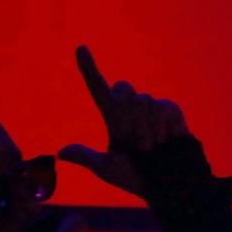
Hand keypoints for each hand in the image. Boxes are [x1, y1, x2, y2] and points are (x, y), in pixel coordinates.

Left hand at [57, 45, 190, 197]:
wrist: (170, 184)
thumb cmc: (138, 179)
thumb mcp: (108, 169)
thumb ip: (86, 157)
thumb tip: (60, 153)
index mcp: (114, 118)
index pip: (98, 88)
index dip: (88, 68)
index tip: (80, 48)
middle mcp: (132, 109)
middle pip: (122, 86)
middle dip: (126, 110)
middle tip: (137, 142)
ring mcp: (152, 107)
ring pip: (142, 100)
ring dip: (146, 129)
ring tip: (153, 146)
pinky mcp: (171, 109)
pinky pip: (160, 106)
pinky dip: (161, 127)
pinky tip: (166, 139)